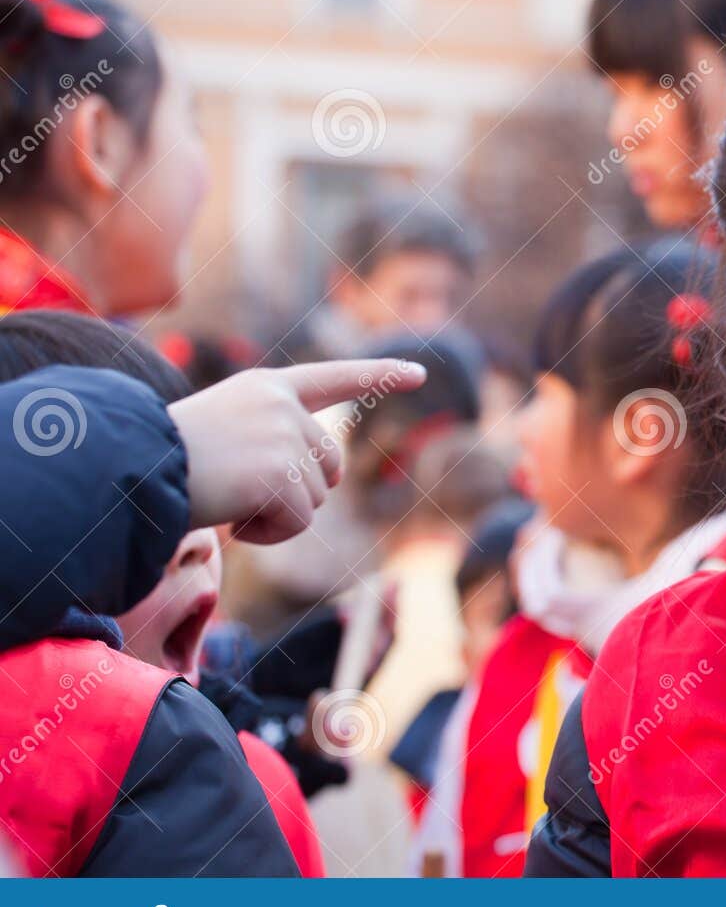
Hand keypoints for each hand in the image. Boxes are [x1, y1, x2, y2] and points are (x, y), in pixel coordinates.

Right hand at [168, 359, 425, 544]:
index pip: (334, 378)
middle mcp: (283, 405)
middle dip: (298, 491)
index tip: (420, 373)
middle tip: (242, 490)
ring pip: (313, 499)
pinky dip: (266, 533)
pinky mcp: (280, 473)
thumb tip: (321, 478)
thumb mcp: (223, 431)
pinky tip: (231, 515)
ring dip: (275, 514)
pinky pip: (296, 523)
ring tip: (225, 497)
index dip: (379, 375)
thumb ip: (272, 440)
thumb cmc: (161, 459)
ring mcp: (284, 436)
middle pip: (329, 467)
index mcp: (267, 387)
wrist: (124, 467)